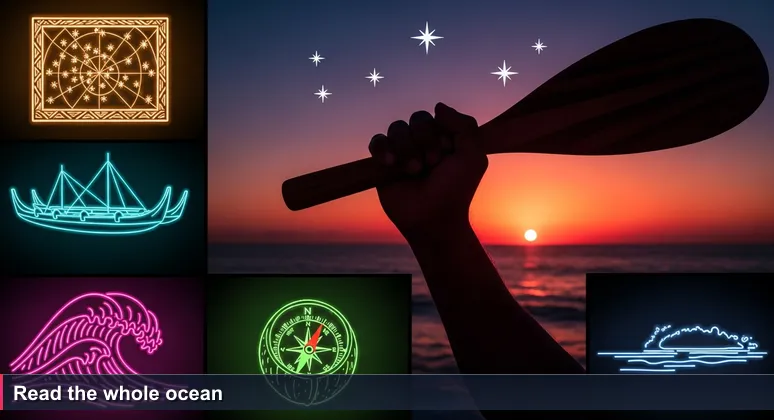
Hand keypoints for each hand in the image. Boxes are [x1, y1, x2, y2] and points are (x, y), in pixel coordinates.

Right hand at [368, 103, 487, 240]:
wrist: (433, 219)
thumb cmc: (455, 191)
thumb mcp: (473, 156)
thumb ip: (464, 125)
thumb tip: (438, 107)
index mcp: (444, 139)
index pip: (437, 117)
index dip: (441, 133)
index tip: (447, 154)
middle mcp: (423, 143)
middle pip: (417, 119)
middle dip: (425, 139)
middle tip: (431, 163)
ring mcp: (402, 152)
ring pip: (397, 128)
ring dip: (406, 147)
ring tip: (414, 170)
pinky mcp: (382, 165)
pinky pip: (376, 142)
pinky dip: (382, 149)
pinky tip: (391, 164)